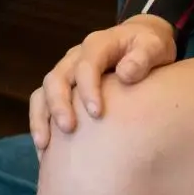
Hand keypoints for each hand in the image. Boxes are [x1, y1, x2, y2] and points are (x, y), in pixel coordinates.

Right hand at [30, 15, 177, 151]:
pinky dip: (40, 124)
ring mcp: (66, 72)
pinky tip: (45, 151)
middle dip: (58, 104)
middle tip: (68, 129)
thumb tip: (125, 74)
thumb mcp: (153, 46)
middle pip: (56, 77)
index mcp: (98, 45)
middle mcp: (75, 57)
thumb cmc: (148, 47)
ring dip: (41, 117)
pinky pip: (42, 103)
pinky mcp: (63, 87)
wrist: (139, 43)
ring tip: (44, 144)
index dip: (88, 88)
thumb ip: (142, 57)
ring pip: (44, 91)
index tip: (97, 114)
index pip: (86, 64)